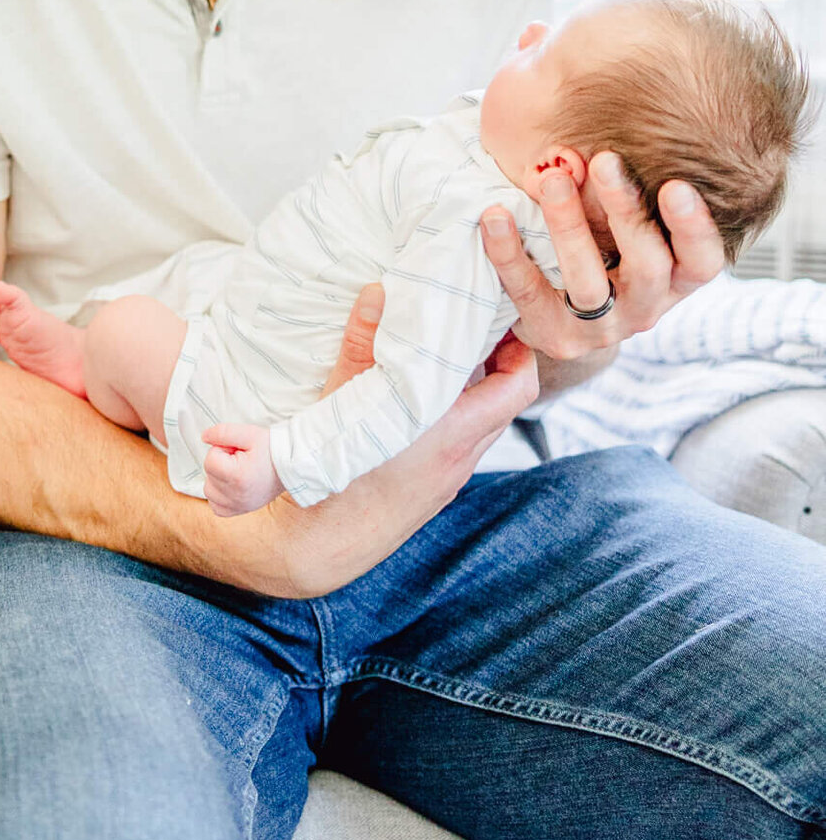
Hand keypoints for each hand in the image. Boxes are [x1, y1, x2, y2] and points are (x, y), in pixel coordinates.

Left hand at [202, 422, 280, 515]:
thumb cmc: (273, 449)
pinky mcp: (241, 511)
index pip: (210, 459)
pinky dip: (219, 496)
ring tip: (238, 470)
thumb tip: (204, 437)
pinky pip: (217, 507)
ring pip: (209, 491)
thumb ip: (222, 432)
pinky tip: (232, 485)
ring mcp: (239, 506)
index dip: (223, 449)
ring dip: (218, 479)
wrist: (293, 466)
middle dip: (221, 462)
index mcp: (238, 477)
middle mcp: (236, 496)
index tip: (239, 449)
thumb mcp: (250, 433)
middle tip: (241, 458)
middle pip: (209, 474)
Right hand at [214, 287, 536, 599]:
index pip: (517, 387)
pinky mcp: (432, 491)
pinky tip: (418, 400)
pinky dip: (454, 416)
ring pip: (481, 425)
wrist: (319, 546)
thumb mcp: (341, 399)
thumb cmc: (331, 474)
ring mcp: (448, 479)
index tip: (501, 322)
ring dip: (473, 390)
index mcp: (449, 432)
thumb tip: (378, 293)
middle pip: (503, 402)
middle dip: (496, 362)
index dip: (520, 351)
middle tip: (472, 327)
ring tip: (443, 356)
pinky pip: (460, 445)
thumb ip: (362, 344)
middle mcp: (459, 458)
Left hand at [479, 153, 724, 364]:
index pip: (703, 260)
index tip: (676, 184)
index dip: (694, 228)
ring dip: (571, 227)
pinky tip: (494, 214)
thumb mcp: (626, 218)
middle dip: (627, 212)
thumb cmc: (603, 242)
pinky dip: (509, 253)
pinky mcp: (554, 335)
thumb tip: (607, 88)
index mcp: (676, 276)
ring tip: (553, 180)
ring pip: (589, 283)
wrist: (562, 311)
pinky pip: (528, 292)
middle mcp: (647, 306)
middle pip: (648, 265)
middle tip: (606, 160)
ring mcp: (601, 327)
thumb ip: (631, 174)